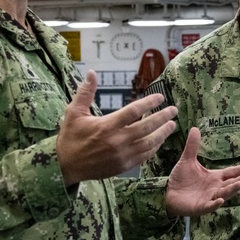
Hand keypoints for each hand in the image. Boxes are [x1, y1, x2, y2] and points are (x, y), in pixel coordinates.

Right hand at [57, 70, 178, 185]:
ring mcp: (122, 155)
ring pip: (149, 143)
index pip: (134, 111)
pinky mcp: (123, 166)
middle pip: (147, 127)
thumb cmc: (70, 137)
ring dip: (163, 133)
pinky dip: (154, 147)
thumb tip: (92, 72)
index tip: (160, 97)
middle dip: (163, 117)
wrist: (66, 166)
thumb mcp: (74, 112)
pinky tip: (159, 141)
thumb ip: (85, 92)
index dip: (149, 103)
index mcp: (107, 126)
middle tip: (174, 110)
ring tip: (172, 125)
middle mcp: (117, 141)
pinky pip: (144, 156)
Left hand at [165, 127, 239, 216]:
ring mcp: (209, 198)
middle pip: (231, 184)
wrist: (168, 193)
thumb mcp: (187, 160)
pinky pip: (209, 206)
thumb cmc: (181, 179)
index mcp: (215, 177)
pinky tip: (219, 200)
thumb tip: (195, 128)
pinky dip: (215, 204)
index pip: (231, 172)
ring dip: (232, 190)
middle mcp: (215, 188)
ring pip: (223, 194)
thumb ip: (192, 146)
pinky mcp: (200, 207)